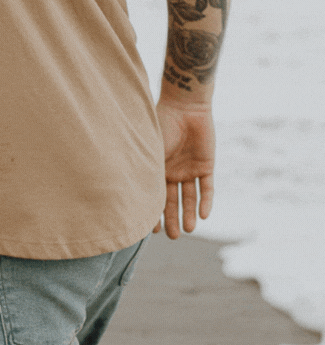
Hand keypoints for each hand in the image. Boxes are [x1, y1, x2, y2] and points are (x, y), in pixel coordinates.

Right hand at [154, 99, 214, 238]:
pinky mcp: (207, 166)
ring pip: (191, 197)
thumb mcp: (151, 152)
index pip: (155, 194)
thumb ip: (148, 173)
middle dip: (172, 218)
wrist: (185, 108)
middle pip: (172, 200)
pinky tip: (204, 216)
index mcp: (157, 167)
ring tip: (188, 230)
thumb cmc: (162, 126)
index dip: (154, 211)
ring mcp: (190, 169)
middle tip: (173, 237)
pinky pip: (207, 188)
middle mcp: (173, 171)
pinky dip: (206, 202)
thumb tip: (135, 196)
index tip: (151, 229)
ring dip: (190, 213)